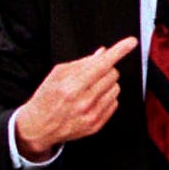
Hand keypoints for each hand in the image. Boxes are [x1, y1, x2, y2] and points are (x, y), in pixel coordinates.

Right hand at [12, 37, 136, 158]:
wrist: (38, 127)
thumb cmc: (46, 99)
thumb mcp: (57, 75)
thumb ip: (81, 63)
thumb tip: (102, 53)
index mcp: (72, 86)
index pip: (102, 64)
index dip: (119, 50)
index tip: (130, 42)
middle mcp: (84, 101)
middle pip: (112, 74)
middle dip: (104, 70)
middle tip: (91, 75)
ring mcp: (92, 114)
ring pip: (116, 89)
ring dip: (106, 85)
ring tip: (89, 90)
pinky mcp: (96, 124)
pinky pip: (114, 103)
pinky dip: (106, 99)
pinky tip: (92, 101)